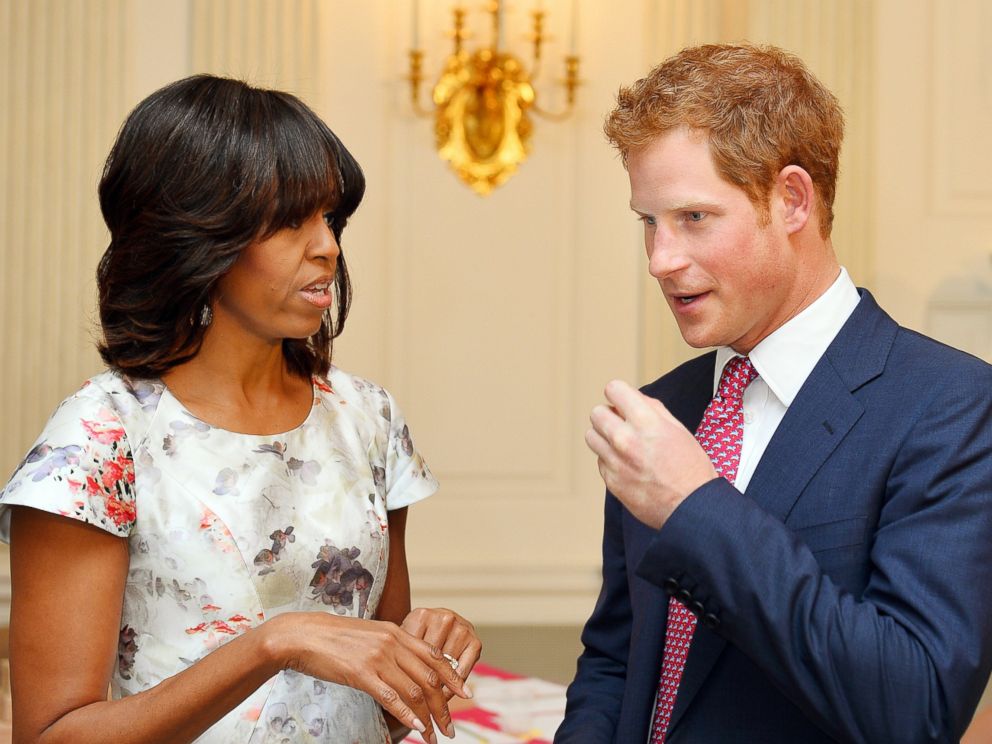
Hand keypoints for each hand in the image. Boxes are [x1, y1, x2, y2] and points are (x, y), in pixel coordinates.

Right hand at [270, 612, 469, 743]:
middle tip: (451, 727)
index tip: (466, 694)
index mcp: (397, 632)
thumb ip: (392, 647)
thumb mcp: (370, 635)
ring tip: (434, 737)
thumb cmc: (335, 638)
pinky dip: (408, 715)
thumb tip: (409, 667)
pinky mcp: (362, 673)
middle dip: (444, 705)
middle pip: (429, 677)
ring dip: (428, 717)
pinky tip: (417, 728)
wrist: (303, 635)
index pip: (434, 656)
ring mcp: (378, 657)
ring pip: (414, 690)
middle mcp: (392, 643)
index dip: (453, 677)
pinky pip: (392, 697)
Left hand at [586, 380, 715, 528]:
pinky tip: (628, 465)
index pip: (614, 389)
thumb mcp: (678, 429)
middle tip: (622, 424)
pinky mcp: (611, 481)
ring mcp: (616, 462)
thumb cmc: (691, 469)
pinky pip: (600, 460)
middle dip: (609, 414)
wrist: (692, 508)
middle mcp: (626, 440)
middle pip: (597, 412)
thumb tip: (634, 398)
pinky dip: (609, 459)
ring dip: (604, 436)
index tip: (623, 401)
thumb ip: (653, 409)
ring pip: (591, 436)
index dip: (619, 394)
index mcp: (646, 422)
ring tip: (622, 444)